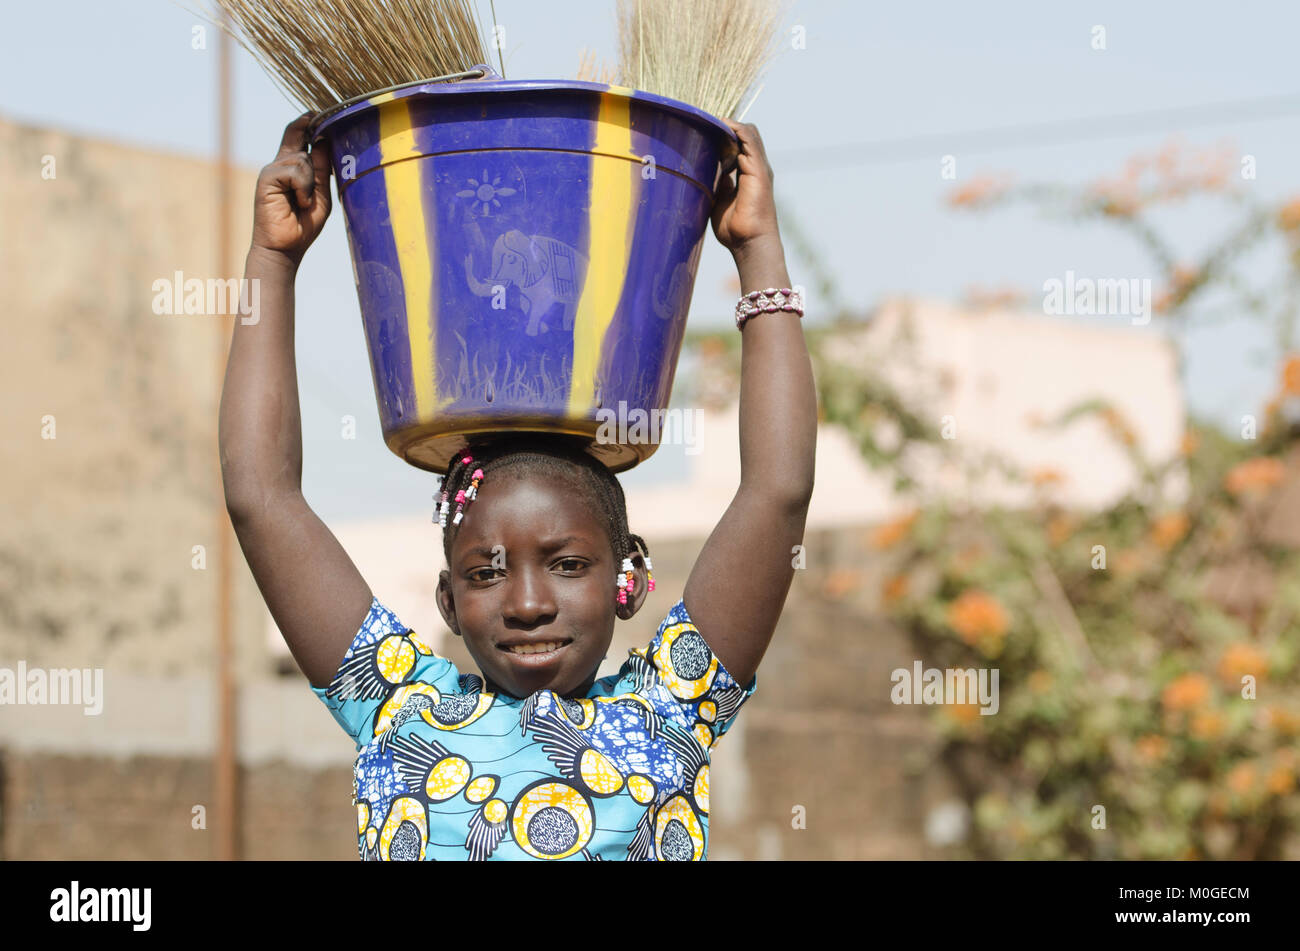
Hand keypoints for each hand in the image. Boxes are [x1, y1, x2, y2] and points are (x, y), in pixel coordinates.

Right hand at [250, 113, 331, 266]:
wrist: (285, 248)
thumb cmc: (303, 224)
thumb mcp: (320, 195)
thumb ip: (320, 170)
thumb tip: (325, 140)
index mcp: (293, 167)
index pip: (299, 136)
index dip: (307, 122)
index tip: (318, 111)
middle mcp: (280, 163)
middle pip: (297, 135)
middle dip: (310, 130)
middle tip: (319, 129)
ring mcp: (272, 169)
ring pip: (301, 159)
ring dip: (310, 183)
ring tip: (304, 202)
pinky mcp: (266, 177)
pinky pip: (294, 171)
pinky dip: (303, 188)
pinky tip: (299, 202)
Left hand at [710, 119, 780, 253]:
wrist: (749, 244)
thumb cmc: (735, 230)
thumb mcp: (721, 201)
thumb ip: (720, 184)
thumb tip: (711, 173)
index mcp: (748, 174)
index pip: (739, 145)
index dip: (724, 137)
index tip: (704, 132)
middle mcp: (756, 168)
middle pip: (745, 136)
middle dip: (726, 128)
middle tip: (704, 125)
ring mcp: (759, 167)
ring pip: (748, 134)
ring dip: (730, 126)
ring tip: (711, 123)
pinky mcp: (759, 169)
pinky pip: (750, 140)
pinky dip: (736, 129)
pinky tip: (722, 126)